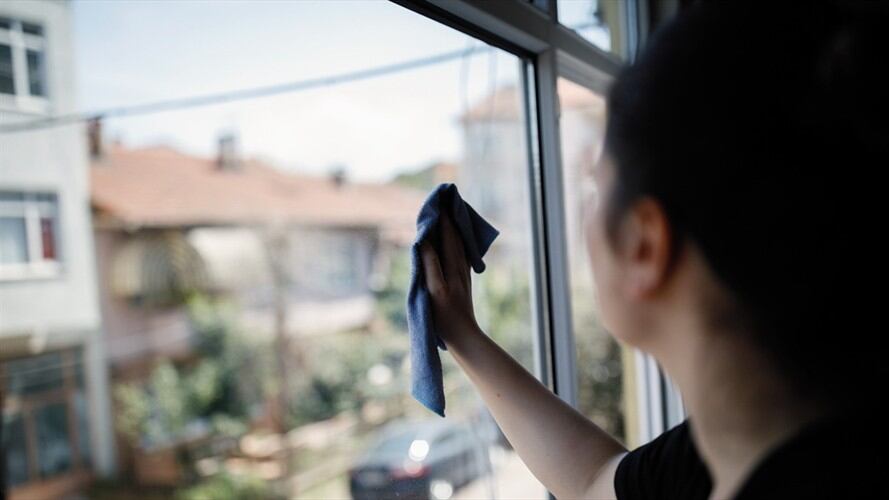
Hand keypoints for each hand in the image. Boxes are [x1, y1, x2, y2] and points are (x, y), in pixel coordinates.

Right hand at [420, 214, 480, 347]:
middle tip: (444, 200)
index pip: (448, 235)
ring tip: (448, 215)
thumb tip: (425, 241)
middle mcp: (460, 267)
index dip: (444, 218)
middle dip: (450, 218)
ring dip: (453, 228)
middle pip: (455, 236)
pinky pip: (459, 254)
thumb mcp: (434, 289)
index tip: (439, 201)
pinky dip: (455, 242)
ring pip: (459, 244)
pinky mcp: (462, 281)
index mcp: (453, 267)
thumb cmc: (445, 316)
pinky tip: (454, 241)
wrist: (463, 336)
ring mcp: (462, 274)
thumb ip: (430, 264)